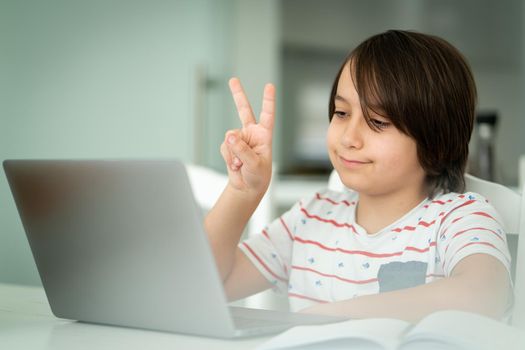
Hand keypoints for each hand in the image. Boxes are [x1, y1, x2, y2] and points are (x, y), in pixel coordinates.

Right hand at [221, 78, 274, 194]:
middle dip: (238, 95)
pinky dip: (228, 157)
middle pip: (244, 110)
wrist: (247, 187)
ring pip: (230, 137)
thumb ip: (242, 150)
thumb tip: (230, 135)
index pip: (267, 116)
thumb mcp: (254, 164)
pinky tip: (235, 165)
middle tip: (233, 80)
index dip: (268, 101)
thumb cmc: (258, 176)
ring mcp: (240, 138)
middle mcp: (252, 133)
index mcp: (264, 135)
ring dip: (234, 153)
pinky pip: (225, 146)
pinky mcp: (230, 145)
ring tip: (241, 164)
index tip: (269, 86)